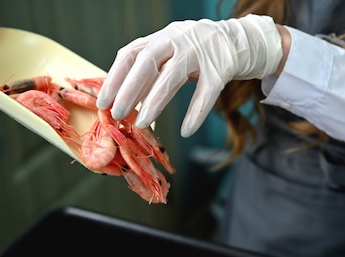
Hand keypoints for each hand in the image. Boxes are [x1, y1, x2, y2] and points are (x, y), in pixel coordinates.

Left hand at [96, 14, 282, 137]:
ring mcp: (200, 52)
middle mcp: (177, 39)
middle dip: (129, 89)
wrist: (242, 40)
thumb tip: (125, 99)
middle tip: (118, 113)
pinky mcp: (221, 68)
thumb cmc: (200, 53)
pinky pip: (206, 93)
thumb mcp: (173, 55)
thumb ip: (151, 72)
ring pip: (173, 76)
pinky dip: (195, 113)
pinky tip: (187, 130)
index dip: (114, 78)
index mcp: (161, 37)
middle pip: (147, 61)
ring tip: (142, 124)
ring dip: (155, 101)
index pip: (131, 53)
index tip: (103, 102)